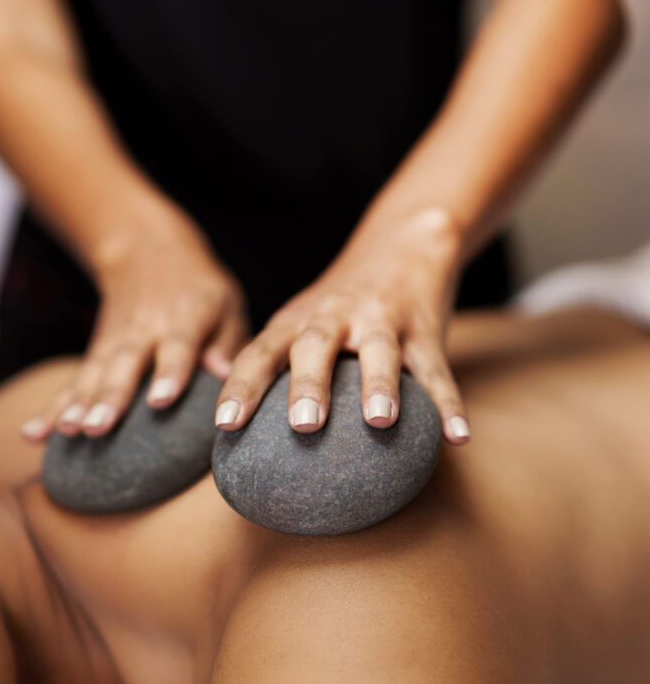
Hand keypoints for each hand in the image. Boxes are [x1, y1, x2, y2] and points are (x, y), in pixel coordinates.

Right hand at [21, 219, 249, 440]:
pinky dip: (51, 408)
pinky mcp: (95, 354)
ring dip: (77, 404)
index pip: (176, 345)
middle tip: (99, 427)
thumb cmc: (201, 290)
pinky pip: (71, 383)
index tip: (162, 399)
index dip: (169, 371)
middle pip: (124, 364)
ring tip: (69, 432)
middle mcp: (144, 330)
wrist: (148, 251)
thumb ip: (229, 343)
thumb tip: (229, 376)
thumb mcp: (227, 306)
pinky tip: (33, 435)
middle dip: (110, 396)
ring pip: (92, 374)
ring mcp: (114, 342)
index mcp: (184, 317)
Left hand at [214, 207, 471, 443]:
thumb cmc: (339, 306)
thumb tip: (243, 442)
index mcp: (296, 323)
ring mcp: (381, 321)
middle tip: (303, 425)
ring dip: (379, 386)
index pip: (260, 352)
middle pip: (315, 347)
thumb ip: (278, 368)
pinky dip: (449, 405)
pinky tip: (457, 438)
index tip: (225, 424)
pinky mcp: (424, 330)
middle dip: (309, 384)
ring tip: (379, 422)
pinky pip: (437, 371)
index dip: (241, 386)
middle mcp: (334, 318)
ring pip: (380, 352)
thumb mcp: (302, 324)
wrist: (403, 242)